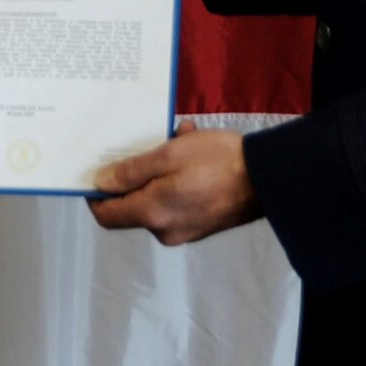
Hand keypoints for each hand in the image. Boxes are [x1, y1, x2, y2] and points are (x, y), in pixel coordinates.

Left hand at [87, 123, 261, 245]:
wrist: (269, 178)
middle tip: (152, 139)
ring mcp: (185, 229)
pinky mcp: (202, 223)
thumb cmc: (219, 162)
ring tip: (180, 135)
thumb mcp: (170, 155)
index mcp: (153, 214)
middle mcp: (165, 229)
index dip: (96, 194)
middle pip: (133, 203)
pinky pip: (177, 199)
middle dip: (138, 169)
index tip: (98, 169)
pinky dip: (179, 176)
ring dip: (161, 167)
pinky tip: (193, 146)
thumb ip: (131, 171)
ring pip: (157, 196)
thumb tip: (100, 183)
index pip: (107, 215)